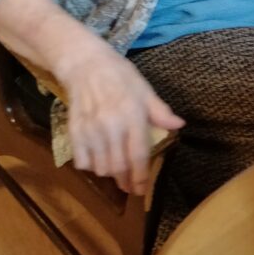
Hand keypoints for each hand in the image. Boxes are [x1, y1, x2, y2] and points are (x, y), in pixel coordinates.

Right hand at [57, 41, 184, 195]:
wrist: (85, 65)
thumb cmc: (120, 76)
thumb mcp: (144, 90)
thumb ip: (160, 111)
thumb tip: (179, 125)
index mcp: (132, 116)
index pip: (138, 155)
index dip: (141, 176)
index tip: (142, 189)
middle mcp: (111, 126)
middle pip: (119, 166)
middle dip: (126, 181)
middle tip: (131, 186)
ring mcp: (91, 130)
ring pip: (100, 167)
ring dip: (110, 174)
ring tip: (117, 171)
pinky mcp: (74, 132)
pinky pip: (82, 161)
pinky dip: (91, 166)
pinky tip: (98, 159)